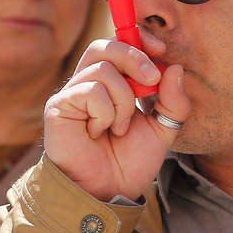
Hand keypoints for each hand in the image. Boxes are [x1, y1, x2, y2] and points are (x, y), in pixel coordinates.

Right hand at [43, 35, 190, 201]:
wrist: (109, 194)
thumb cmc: (130, 162)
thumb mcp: (163, 129)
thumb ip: (173, 101)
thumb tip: (175, 67)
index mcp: (113, 83)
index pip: (120, 42)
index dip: (139, 38)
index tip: (161, 50)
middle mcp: (90, 83)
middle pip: (106, 45)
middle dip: (134, 57)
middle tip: (152, 80)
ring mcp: (73, 94)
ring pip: (103, 69)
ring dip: (123, 99)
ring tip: (121, 127)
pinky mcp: (58, 107)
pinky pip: (89, 91)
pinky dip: (105, 113)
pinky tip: (100, 133)